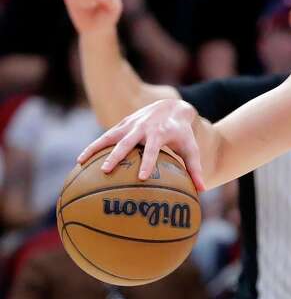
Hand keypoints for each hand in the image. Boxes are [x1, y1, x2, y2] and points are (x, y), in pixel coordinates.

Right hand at [77, 99, 205, 190]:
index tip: (141, 177)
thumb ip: (195, 169)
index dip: (147, 163)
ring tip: (81, 163)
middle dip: (116, 156)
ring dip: (95, 149)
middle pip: (127, 143)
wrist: (171, 107)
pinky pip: (105, 137)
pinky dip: (93, 146)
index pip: (153, 150)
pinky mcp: (121, 125)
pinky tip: (80, 161)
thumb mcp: (191, 148)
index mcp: (160, 134)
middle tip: (106, 171)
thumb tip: (202, 191)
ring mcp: (130, 125)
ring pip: (109, 137)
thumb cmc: (182, 133)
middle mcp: (143, 128)